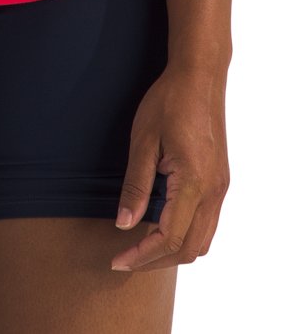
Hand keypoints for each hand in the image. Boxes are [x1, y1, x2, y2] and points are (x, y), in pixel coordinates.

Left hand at [111, 61, 230, 271]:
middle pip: (189, 249)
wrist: (199, 76)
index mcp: (193, 182)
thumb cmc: (168, 101)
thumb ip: (136, 185)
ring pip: (202, 240)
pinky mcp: (220, 180)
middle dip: (155, 261)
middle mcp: (213, 191)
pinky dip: (185, 235)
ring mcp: (220, 187)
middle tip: (124, 259)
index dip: (142, 255)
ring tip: (141, 247)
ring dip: (172, 251)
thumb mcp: (143, 140)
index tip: (117, 259)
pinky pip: (207, 223)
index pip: (169, 238)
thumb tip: (124, 224)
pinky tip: (161, 225)